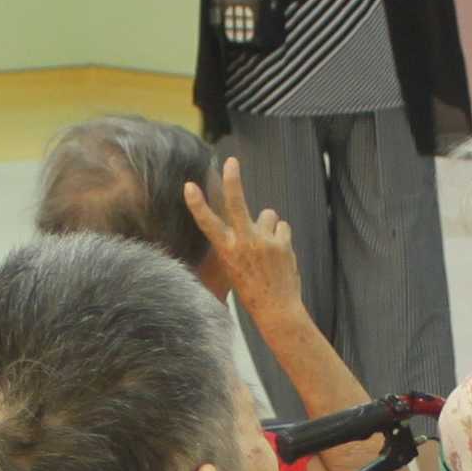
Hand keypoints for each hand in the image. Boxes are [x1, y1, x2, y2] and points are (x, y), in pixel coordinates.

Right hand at [180, 156, 309, 326]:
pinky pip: (282, 227)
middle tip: (232, 162)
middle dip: (232, 180)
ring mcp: (264, 241)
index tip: (189, 185)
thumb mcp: (235, 266)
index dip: (197, 203)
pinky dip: (281, 236)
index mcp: (226, 250)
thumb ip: (240, 241)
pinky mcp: (282, 243)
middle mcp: (243, 242)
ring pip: (268, 214)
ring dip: (268, 224)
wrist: (276, 308)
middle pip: (236, 203)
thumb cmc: (252, 289)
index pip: (207, 223)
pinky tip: (280, 254)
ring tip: (268, 246)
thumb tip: (253, 216)